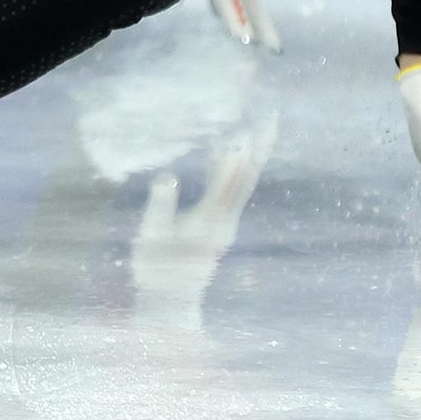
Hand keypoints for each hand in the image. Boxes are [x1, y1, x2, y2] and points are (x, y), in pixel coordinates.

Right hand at [125, 110, 277, 330]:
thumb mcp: (150, 238)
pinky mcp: (221, 222)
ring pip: (244, 182)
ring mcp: (225, 222)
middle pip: (247, 179)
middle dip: (259, 147)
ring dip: (252, 153)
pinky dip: (232, 165)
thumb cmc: (155, 271)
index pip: (226, 186)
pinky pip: (232, 188)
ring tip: (259, 124)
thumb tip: (167, 176)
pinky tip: (223, 146)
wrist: (171, 303)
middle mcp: (225, 221)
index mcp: (208, 224)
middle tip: (271, 117)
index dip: (234, 159)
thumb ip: (160, 207)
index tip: (242, 133)